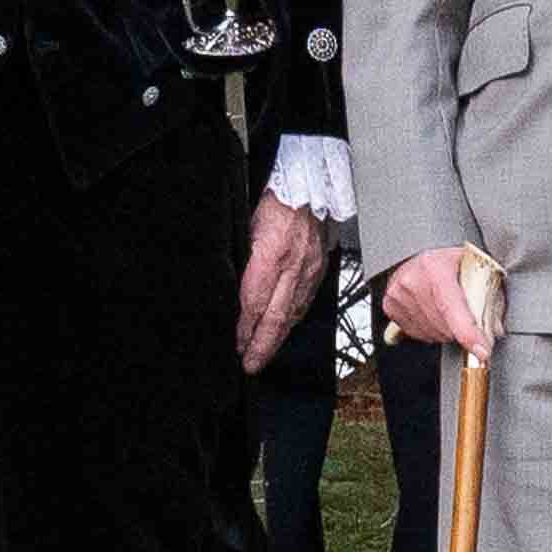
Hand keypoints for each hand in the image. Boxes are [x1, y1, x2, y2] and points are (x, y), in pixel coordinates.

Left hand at [232, 199, 326, 376]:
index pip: (255, 302)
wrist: (310, 186)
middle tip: (250, 365)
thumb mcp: (247, 227)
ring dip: (277, 338)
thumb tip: (232, 291)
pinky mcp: (319, 270)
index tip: (237, 345)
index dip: (245, 329)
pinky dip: (293, 321)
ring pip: (293, 314)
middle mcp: (294, 267)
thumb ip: (242, 261)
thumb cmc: (277, 201)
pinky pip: (305, 302)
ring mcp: (310, 271)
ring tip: (263, 354)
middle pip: (276, 318)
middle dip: (262, 346)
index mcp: (272, 255)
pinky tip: (284, 330)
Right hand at [381, 244, 503, 359]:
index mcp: (435, 268)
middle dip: (462, 330)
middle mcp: (413, 281)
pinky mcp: (390, 306)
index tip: (482, 350)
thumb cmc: (447, 259)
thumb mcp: (473, 267)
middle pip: (444, 326)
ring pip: (432, 334)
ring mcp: (398, 295)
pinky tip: (433, 312)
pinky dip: (430, 329)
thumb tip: (494, 330)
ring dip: (446, 330)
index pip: (452, 308)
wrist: (417, 251)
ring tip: (448, 309)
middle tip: (468, 315)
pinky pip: (416, 334)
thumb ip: (489, 296)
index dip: (468, 333)